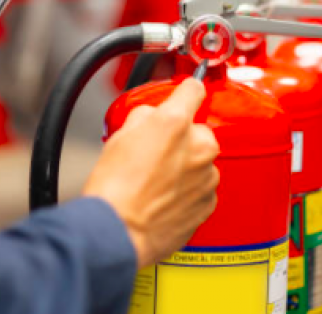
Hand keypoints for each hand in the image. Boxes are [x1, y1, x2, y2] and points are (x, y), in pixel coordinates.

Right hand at [83, 78, 219, 267]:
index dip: (186, 90)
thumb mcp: (118, 136)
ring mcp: (206, 177)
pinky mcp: (207, 203)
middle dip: (179, 138)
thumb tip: (152, 117)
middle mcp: (198, 147)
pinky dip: (187, 190)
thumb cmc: (114, 189)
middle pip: (197, 131)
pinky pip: (201, 187)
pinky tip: (163, 197)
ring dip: (184, 165)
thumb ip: (144, 116)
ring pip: (199, 161)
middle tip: (153, 153)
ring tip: (155, 180)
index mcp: (175, 123)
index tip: (187, 92)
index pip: (194, 89)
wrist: (118, 231)